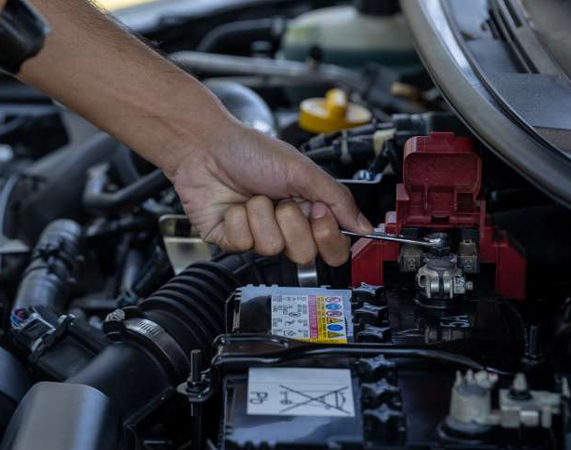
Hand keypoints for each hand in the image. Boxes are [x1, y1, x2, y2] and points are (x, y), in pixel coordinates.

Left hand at [170, 122, 373, 265]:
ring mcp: (258, 235)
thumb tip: (365, 226)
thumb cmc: (250, 151)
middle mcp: (285, 227)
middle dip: (292, 223)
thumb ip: (337, 199)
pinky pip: (243, 244)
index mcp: (307, 210)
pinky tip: (232, 205)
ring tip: (253, 196)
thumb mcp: (302, 170)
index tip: (317, 211)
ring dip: (261, 216)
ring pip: (272, 248)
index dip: (327, 235)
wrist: (205, 147)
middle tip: (282, 201)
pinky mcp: (231, 241)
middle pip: (305, 254)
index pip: (332, 247)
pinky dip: (237, 220)